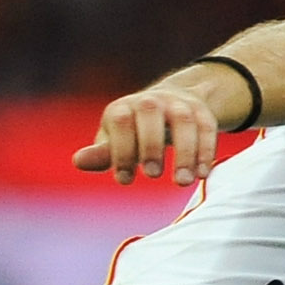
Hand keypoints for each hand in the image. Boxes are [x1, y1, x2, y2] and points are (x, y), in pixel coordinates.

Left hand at [73, 79, 223, 185]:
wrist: (168, 103)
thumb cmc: (132, 132)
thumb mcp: (114, 141)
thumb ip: (101, 153)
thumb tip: (78, 162)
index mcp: (123, 108)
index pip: (120, 122)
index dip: (122, 150)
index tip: (124, 180)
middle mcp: (150, 102)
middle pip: (150, 114)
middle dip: (151, 145)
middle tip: (152, 175)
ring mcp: (177, 104)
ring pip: (183, 121)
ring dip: (185, 152)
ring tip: (182, 182)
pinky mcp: (200, 112)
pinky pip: (206, 127)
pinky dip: (205, 150)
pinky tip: (203, 174)